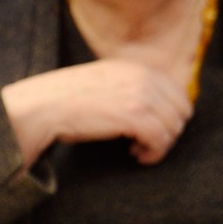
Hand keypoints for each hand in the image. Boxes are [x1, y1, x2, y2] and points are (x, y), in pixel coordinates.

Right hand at [1, 59, 191, 167]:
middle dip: (169, 130)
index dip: (170, 115)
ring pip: (174, 127)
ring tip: (138, 149)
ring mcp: (139, 95)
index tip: (152, 129)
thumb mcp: (104, 82)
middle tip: (147, 142)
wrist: (41, 107)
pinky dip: (154, 153)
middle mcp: (142, 77)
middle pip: (182, 110)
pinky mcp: (133, 115)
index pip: (177, 92)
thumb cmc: (66, 101)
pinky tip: (137, 155)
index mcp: (136, 68)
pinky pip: (161, 139)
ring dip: (160, 144)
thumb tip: (153, 108)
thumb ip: (129, 87)